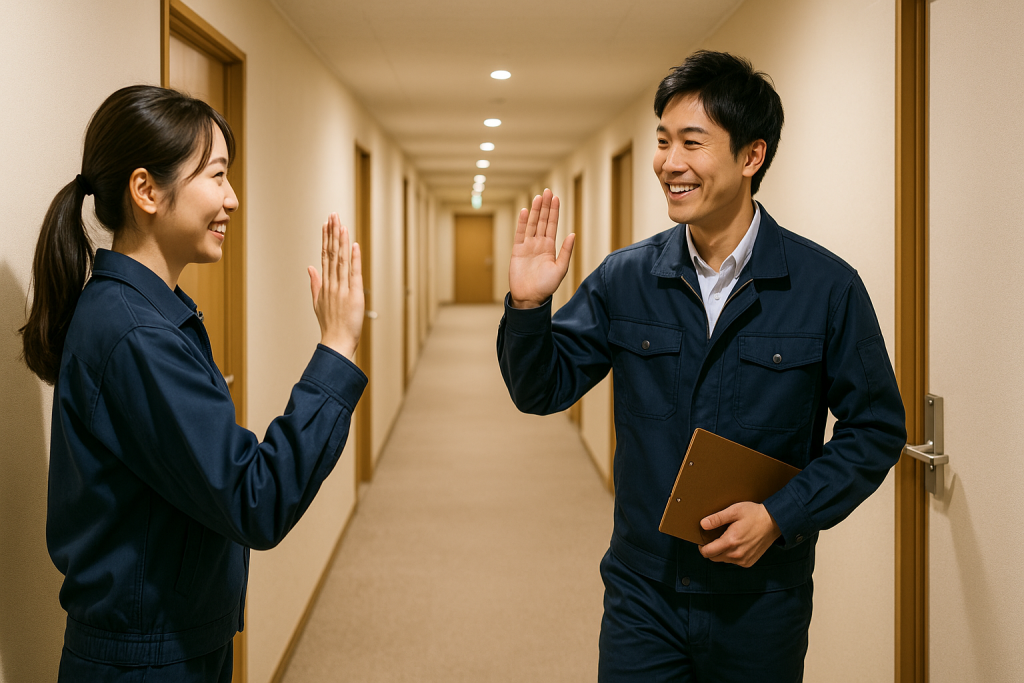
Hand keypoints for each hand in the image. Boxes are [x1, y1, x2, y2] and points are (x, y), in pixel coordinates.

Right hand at [308, 213, 363, 360]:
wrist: (336, 342)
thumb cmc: (330, 325)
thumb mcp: (318, 303)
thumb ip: (314, 283)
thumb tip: (309, 267)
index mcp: (325, 285)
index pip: (325, 256)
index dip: (326, 239)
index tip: (326, 224)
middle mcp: (332, 284)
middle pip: (331, 253)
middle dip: (332, 233)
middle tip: (333, 215)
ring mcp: (342, 289)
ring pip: (341, 260)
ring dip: (341, 241)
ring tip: (341, 224)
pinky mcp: (354, 295)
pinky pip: (354, 273)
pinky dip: (354, 259)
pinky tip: (354, 245)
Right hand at [508, 189, 574, 308]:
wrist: (530, 297)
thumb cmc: (546, 286)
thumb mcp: (561, 269)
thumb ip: (566, 251)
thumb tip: (572, 233)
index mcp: (550, 247)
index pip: (552, 225)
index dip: (554, 211)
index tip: (556, 198)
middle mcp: (539, 244)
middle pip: (542, 221)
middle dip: (545, 206)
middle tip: (547, 191)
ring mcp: (528, 246)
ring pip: (531, 224)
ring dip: (535, 211)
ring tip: (538, 197)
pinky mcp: (517, 250)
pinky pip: (520, 233)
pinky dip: (521, 222)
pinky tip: (524, 211)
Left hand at [698, 502, 781, 567]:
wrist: (774, 522)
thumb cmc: (754, 514)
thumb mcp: (734, 511)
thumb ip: (717, 518)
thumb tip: (703, 524)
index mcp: (731, 542)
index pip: (707, 552)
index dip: (701, 547)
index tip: (702, 540)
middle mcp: (736, 554)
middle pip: (714, 558)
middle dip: (710, 549)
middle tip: (714, 537)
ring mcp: (743, 560)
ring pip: (723, 560)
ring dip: (721, 552)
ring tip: (726, 539)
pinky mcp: (749, 562)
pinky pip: (733, 561)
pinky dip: (731, 555)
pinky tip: (736, 544)